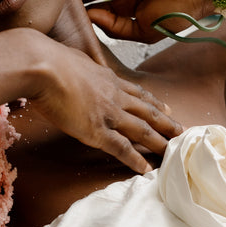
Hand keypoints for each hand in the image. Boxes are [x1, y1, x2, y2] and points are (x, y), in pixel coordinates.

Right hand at [29, 41, 181, 175]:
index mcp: (108, 78)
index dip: (154, 102)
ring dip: (159, 142)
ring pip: (142, 130)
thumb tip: (76, 65)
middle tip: (182, 131)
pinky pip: (122, 148)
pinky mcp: (97, 130)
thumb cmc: (48, 60)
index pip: (137, 92)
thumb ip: (82, 66)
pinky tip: (146, 169)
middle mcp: (114, 95)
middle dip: (167, 123)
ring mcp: (108, 114)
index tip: (167, 109)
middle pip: (147, 111)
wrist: (42, 66)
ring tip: (173, 151)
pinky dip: (135, 160)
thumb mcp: (74, 57)